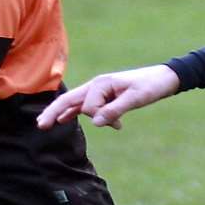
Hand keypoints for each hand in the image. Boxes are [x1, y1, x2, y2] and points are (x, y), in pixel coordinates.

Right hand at [35, 64, 181, 129]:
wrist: (164, 78)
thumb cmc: (151, 86)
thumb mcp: (135, 99)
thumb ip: (115, 110)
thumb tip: (94, 123)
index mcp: (101, 83)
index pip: (88, 105)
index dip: (98, 116)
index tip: (118, 122)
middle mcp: (97, 86)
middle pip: (69, 99)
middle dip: (54, 112)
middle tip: (40, 125)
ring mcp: (99, 91)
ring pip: (77, 104)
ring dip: (65, 114)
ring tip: (46, 125)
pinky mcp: (105, 96)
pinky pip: (87, 106)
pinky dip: (79, 114)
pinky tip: (65, 121)